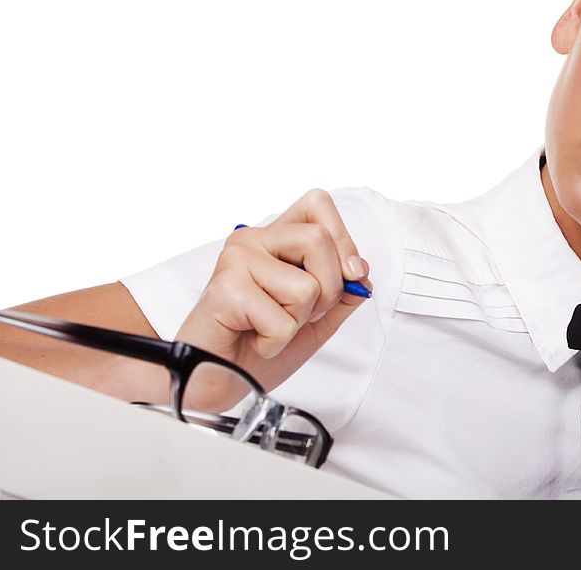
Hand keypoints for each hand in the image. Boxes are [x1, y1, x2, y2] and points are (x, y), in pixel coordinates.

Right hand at [174, 189, 371, 393]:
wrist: (220, 378)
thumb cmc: (260, 345)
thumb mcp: (317, 316)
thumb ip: (343, 291)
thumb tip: (359, 270)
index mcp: (275, 238)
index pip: (317, 203)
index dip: (343, 239)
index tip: (347, 275)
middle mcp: (252, 240)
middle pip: (319, 240)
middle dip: (328, 291)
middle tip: (298, 315)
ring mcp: (236, 260)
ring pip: (307, 286)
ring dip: (298, 322)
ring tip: (268, 327)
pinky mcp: (226, 289)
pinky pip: (282, 320)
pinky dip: (276, 341)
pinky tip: (254, 340)